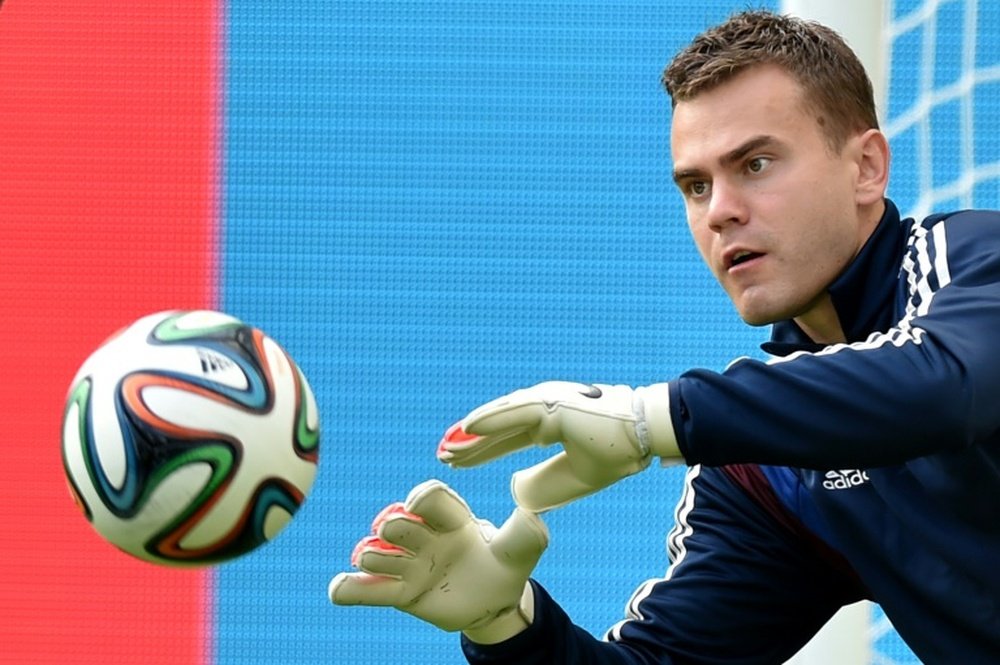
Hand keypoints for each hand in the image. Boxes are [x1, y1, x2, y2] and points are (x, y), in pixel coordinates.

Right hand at [329, 479, 547, 643]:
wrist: (494, 602)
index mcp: (452, 518)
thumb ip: (525, 534)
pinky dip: (349, 588)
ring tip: (379, 562)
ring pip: (377, 552)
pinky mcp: (398, 591)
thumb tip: (533, 514)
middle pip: (397, 522)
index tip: (416, 505)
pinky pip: (366, 589)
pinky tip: (339, 589)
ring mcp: (408, 563)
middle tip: (395, 532)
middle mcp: (425, 535)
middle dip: (394, 526)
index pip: (431, 498)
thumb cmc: (506, 565)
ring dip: (373, 555)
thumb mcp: (521, 551)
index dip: (420, 498)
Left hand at [437, 381, 679, 511]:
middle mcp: (543, 410)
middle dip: (469, 444)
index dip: (481, 451)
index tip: (457, 462)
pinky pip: (513, 414)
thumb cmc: (618, 453)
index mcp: (549, 424)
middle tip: (442, 455)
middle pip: (496, 429)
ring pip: (499, 420)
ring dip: (472, 434)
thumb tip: (515, 487)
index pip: (506, 438)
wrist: (645, 435)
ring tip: (447, 448)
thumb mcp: (575, 476)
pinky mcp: (552, 405)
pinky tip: (467, 428)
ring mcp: (546, 404)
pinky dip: (489, 420)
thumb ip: (545, 481)